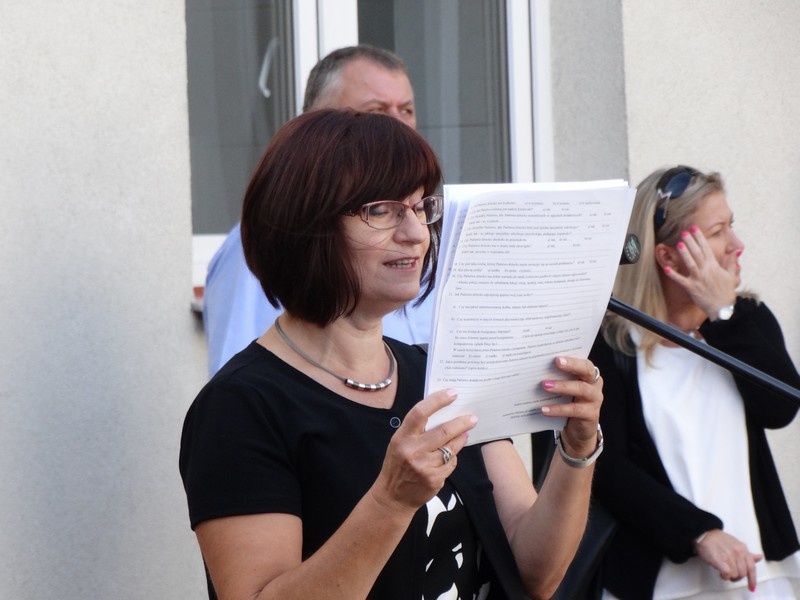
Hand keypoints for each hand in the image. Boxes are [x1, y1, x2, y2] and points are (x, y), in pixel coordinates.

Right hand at [372, 389, 476, 511]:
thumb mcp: (399, 443)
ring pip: (451, 448)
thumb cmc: (397, 465)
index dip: (438, 401)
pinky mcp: (434, 479)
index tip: (452, 393)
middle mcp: (412, 450)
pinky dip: (452, 458)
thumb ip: (416, 430)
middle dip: (461, 422)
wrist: (392, 497)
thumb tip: (442, 413)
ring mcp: (424, 466)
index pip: (420, 413)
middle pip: (444, 431)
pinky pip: (451, 463)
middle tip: (472, 418)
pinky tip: (449, 456)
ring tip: (465, 433)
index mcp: (402, 437)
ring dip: (461, 439)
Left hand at [540, 357, 602, 456]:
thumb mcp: (564, 388)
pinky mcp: (591, 414)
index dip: (572, 359)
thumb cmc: (568, 402)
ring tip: (544, 385)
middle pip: (586, 371)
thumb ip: (556, 377)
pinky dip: (558, 409)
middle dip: (571, 365)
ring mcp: (595, 399)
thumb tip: (534, 369)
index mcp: (588, 374)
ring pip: (581, 389)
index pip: (583, 362)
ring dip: (562, 386)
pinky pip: (575, 410)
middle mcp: (594, 384)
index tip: (557, 357)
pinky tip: (544, 409)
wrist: (577, 429)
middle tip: (555, 363)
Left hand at [663, 226, 737, 317]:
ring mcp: (698, 279)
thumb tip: (735, 250)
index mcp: (714, 266)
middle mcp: (705, 271)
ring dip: (684, 253)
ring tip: (679, 244)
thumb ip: (731, 262)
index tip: (694, 229)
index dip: (700, 238)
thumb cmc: (726, 292)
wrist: (722, 309)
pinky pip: (680, 280)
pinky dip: (673, 275)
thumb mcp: (732, 276)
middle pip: (697, 253)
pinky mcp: (691, 288)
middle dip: (691, 241)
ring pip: (690, 263)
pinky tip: (666, 268)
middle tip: (684, 231)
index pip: (706, 248)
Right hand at [694, 529, 761, 590]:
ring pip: (735, 575)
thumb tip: (759, 557)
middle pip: (743, 573)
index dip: (752, 579)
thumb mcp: (736, 544)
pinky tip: (721, 573)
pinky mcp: (719, 560)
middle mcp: (737, 552)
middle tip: (730, 574)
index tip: (751, 586)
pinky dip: (725, 576)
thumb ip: (748, 553)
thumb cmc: (718, 539)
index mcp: (743, 548)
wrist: (704, 534)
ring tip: (724, 571)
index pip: (752, 568)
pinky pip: (727, 574)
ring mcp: (728, 556)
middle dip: (737, 576)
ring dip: (729, 576)